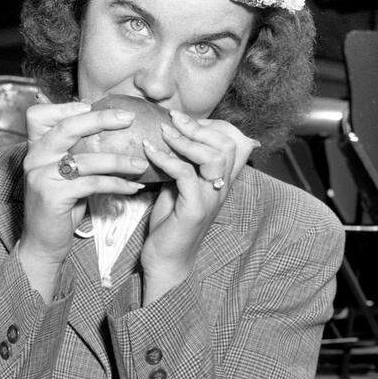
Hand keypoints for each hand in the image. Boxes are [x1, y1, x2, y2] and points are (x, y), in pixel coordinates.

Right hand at [18, 101, 148, 297]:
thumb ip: (75, 151)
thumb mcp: (64, 174)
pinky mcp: (53, 196)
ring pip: (86, 159)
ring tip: (141, 163)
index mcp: (35, 148)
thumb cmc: (60, 206)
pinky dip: (116, 184)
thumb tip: (103, 123)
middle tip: (129, 118)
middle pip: (67, 127)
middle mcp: (34, 157)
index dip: (68, 106)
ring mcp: (41, 176)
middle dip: (100, 119)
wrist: (43, 243)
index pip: (41, 114)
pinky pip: (92, 183)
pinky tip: (133, 187)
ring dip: (119, 160)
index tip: (96, 105)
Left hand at [139, 111, 257, 302]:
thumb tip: (164, 140)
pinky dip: (166, 159)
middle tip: (172, 117)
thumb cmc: (170, 225)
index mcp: (219, 183)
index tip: (180, 119)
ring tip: (163, 131)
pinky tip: (149, 152)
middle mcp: (220, 189)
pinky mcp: (194, 209)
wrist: (167, 261)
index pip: (228, 145)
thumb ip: (179, 167)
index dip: (207, 127)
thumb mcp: (176, 189)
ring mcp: (210, 200)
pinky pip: (184, 175)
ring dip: (184, 140)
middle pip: (224, 146)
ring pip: (210, 157)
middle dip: (197, 127)